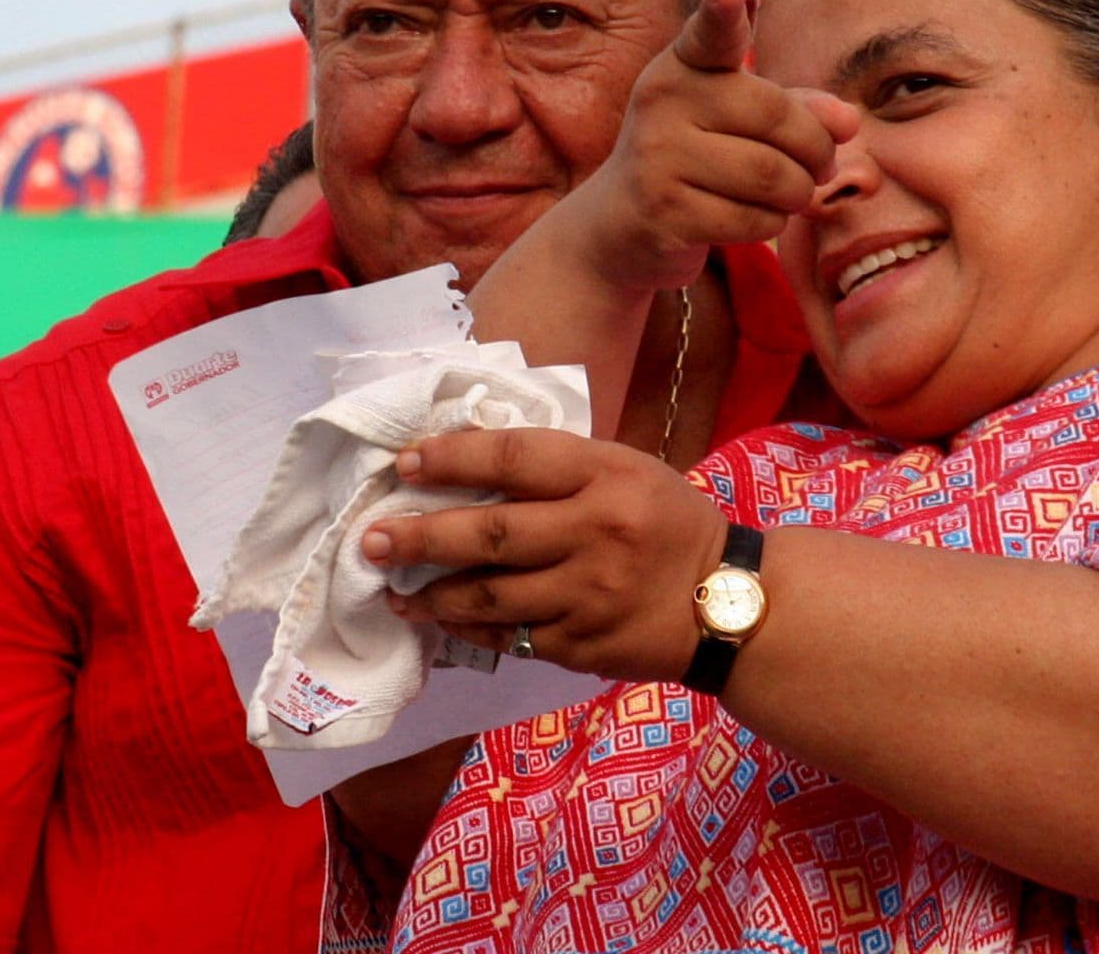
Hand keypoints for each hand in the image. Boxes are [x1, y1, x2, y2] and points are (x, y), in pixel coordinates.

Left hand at [360, 428, 728, 681]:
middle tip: (370, 540)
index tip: (406, 463)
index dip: (451, 458)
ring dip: (430, 593)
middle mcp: (595, 532)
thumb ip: (557, 465)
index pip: (513, 458)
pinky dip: (469, 626)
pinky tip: (441, 618)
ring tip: (391, 590)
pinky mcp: (582, 644)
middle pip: (489, 532)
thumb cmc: (667, 523)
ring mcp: (587, 594)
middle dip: (418, 536)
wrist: (728, 602)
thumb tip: (466, 453)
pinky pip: (509, 636)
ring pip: (488, 594)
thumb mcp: (626, 470)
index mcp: (607, 475)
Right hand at [569, 0, 858, 291]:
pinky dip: (771, 223)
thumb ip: (797, 106)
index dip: (722, 10)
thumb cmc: (696, 155)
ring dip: (799, 192)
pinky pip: (753, 219)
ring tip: (792, 193)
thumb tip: (848, 121)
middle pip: (777, 117)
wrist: (622, 223)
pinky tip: (755, 217)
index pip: (710, 33)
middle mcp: (662, 101)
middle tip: (821, 165)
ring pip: (772, 175)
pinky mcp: (664, 212)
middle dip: (816, 149)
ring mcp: (657, 157)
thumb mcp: (739, 118)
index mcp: (683, 65)